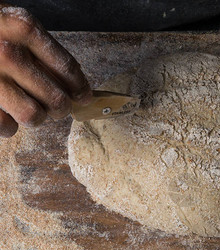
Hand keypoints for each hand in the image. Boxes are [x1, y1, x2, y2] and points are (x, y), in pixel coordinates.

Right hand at [0, 4, 91, 137]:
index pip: (67, 68)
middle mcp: (7, 52)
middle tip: (59, 108)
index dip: (80, 88)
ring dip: (37, 118)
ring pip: (33, 116)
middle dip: (62, 108)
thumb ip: (40, 49)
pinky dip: (9, 126)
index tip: (85, 97)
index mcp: (23, 28)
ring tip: (33, 111)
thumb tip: (73, 84)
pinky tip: (6, 114)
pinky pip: (5, 127)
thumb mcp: (13, 24)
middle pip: (56, 99)